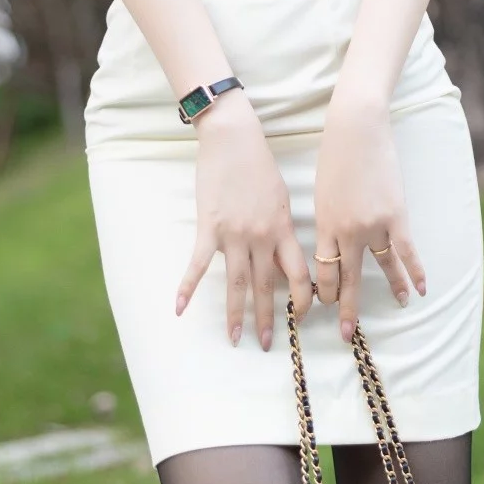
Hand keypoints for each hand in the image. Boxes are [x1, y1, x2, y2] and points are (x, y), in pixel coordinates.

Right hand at [174, 90, 313, 349]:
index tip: (302, 317)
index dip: (303, 298)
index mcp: (283, 228)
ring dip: (236, 314)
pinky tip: (179, 308)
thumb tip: (283, 255)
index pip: (299, 273)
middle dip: (268, 318)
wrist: (233, 138)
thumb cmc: (259, 164)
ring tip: (234, 339)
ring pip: (236, 283)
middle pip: (266, 286)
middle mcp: (261, 236)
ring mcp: (234, 234)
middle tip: (268, 345)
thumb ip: (282, 228)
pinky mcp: (208, 227)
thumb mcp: (281, 197)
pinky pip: (198, 264)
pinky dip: (188, 286)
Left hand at [313, 96, 426, 341]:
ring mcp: (372, 225)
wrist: (355, 128)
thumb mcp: (321, 192)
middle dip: (346, 309)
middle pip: (347, 279)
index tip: (325, 307)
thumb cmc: (334, 155)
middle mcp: (346, 232)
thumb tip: (332, 241)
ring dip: (392, 289)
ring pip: (381, 268)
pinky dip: (414, 272)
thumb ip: (327, 220)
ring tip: (399, 305)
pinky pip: (406, 252)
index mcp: (323, 226)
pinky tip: (420, 289)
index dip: (324, 293)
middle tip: (347, 335)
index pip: (323, 272)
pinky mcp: (395, 215)